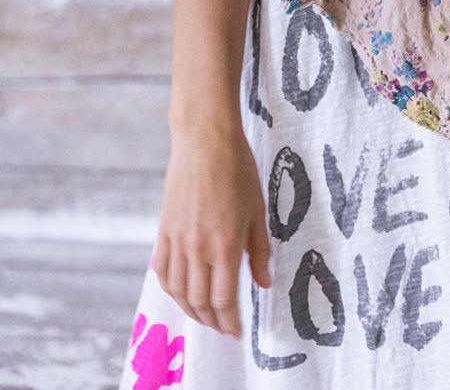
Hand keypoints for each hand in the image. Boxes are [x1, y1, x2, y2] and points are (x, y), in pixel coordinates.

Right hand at [152, 120, 272, 337]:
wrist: (204, 139)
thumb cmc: (237, 169)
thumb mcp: (257, 209)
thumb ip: (259, 250)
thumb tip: (263, 283)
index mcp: (224, 245)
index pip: (224, 299)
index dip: (230, 321)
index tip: (237, 332)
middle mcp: (197, 248)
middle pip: (200, 301)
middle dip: (213, 322)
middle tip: (224, 329)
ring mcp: (177, 240)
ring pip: (179, 292)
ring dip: (191, 311)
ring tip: (205, 318)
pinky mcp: (164, 230)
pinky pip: (164, 272)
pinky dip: (172, 290)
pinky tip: (182, 293)